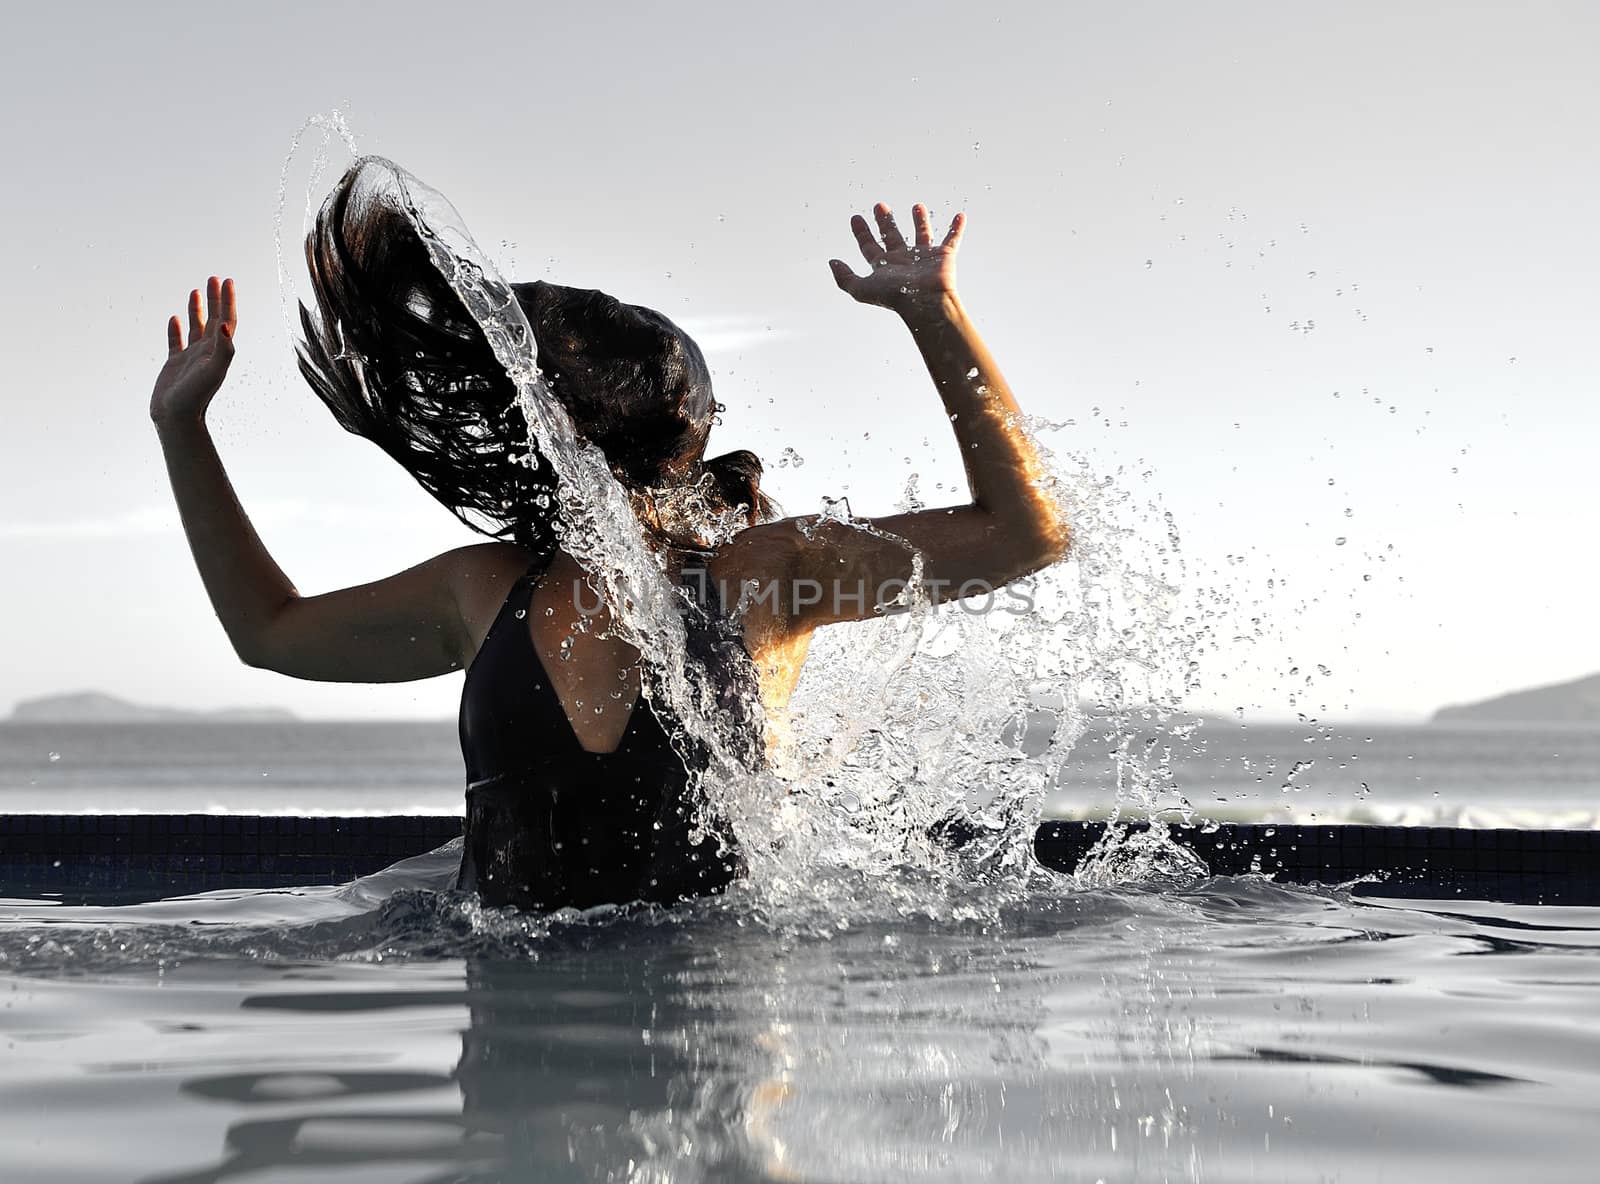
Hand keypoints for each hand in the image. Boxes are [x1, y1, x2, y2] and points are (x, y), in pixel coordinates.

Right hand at [150, 277, 236, 424]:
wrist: (177, 418)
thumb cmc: (196, 397)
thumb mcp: (213, 371)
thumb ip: (223, 349)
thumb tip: (226, 324)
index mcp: (218, 351)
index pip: (226, 320)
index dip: (228, 301)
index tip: (227, 281)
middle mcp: (207, 352)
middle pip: (214, 319)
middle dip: (215, 299)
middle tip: (214, 278)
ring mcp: (191, 358)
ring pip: (196, 327)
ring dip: (197, 309)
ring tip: (196, 291)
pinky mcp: (175, 364)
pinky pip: (176, 342)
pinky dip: (176, 329)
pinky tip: (175, 318)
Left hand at [828, 203, 963, 317]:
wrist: (925, 302)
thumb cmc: (894, 297)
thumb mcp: (861, 289)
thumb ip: (845, 278)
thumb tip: (831, 262)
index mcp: (885, 267)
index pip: (869, 247)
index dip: (861, 232)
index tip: (855, 217)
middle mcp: (903, 261)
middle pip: (892, 237)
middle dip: (885, 221)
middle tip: (879, 205)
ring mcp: (924, 258)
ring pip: (921, 235)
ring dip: (919, 221)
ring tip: (917, 205)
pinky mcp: (944, 256)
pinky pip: (952, 238)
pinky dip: (956, 228)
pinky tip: (960, 216)